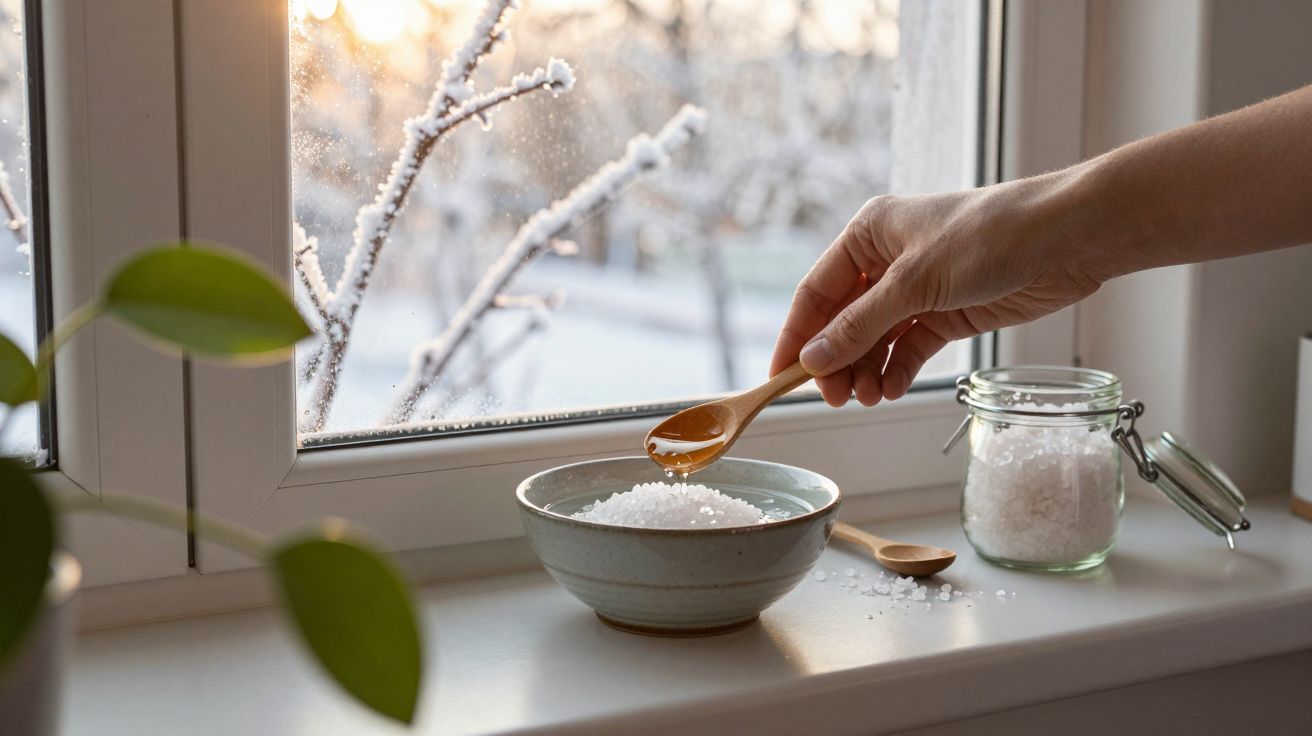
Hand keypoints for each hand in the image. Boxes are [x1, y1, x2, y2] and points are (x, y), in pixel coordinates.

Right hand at [769, 175, 1101, 406]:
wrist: (1069, 239)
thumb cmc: (991, 237)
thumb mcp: (915, 283)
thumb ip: (861, 326)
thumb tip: (813, 359)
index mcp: (868, 234)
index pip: (817, 292)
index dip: (796, 335)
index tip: (780, 377)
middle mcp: (888, 260)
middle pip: (844, 320)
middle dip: (837, 360)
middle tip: (835, 398)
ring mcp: (919, 289)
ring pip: (875, 339)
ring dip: (867, 370)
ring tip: (867, 397)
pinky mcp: (949, 313)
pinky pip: (908, 348)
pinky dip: (897, 371)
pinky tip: (890, 389)